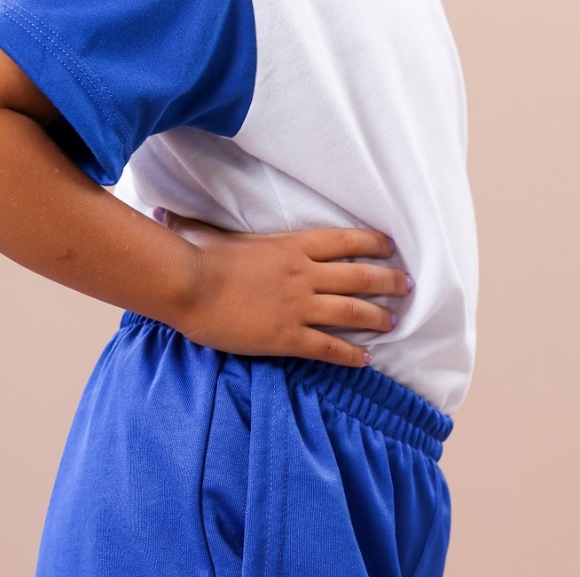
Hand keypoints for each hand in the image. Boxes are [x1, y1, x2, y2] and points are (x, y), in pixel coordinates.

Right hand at [155, 208, 411, 367]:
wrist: (187, 285)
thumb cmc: (196, 258)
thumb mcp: (212, 234)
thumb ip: (211, 229)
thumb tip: (171, 213)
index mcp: (291, 245)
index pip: (345, 240)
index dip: (372, 244)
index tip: (391, 248)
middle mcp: (304, 274)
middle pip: (360, 276)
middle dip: (389, 281)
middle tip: (407, 287)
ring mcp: (298, 306)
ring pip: (352, 311)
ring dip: (378, 317)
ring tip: (394, 322)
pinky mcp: (287, 337)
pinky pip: (329, 347)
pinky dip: (351, 354)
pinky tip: (365, 360)